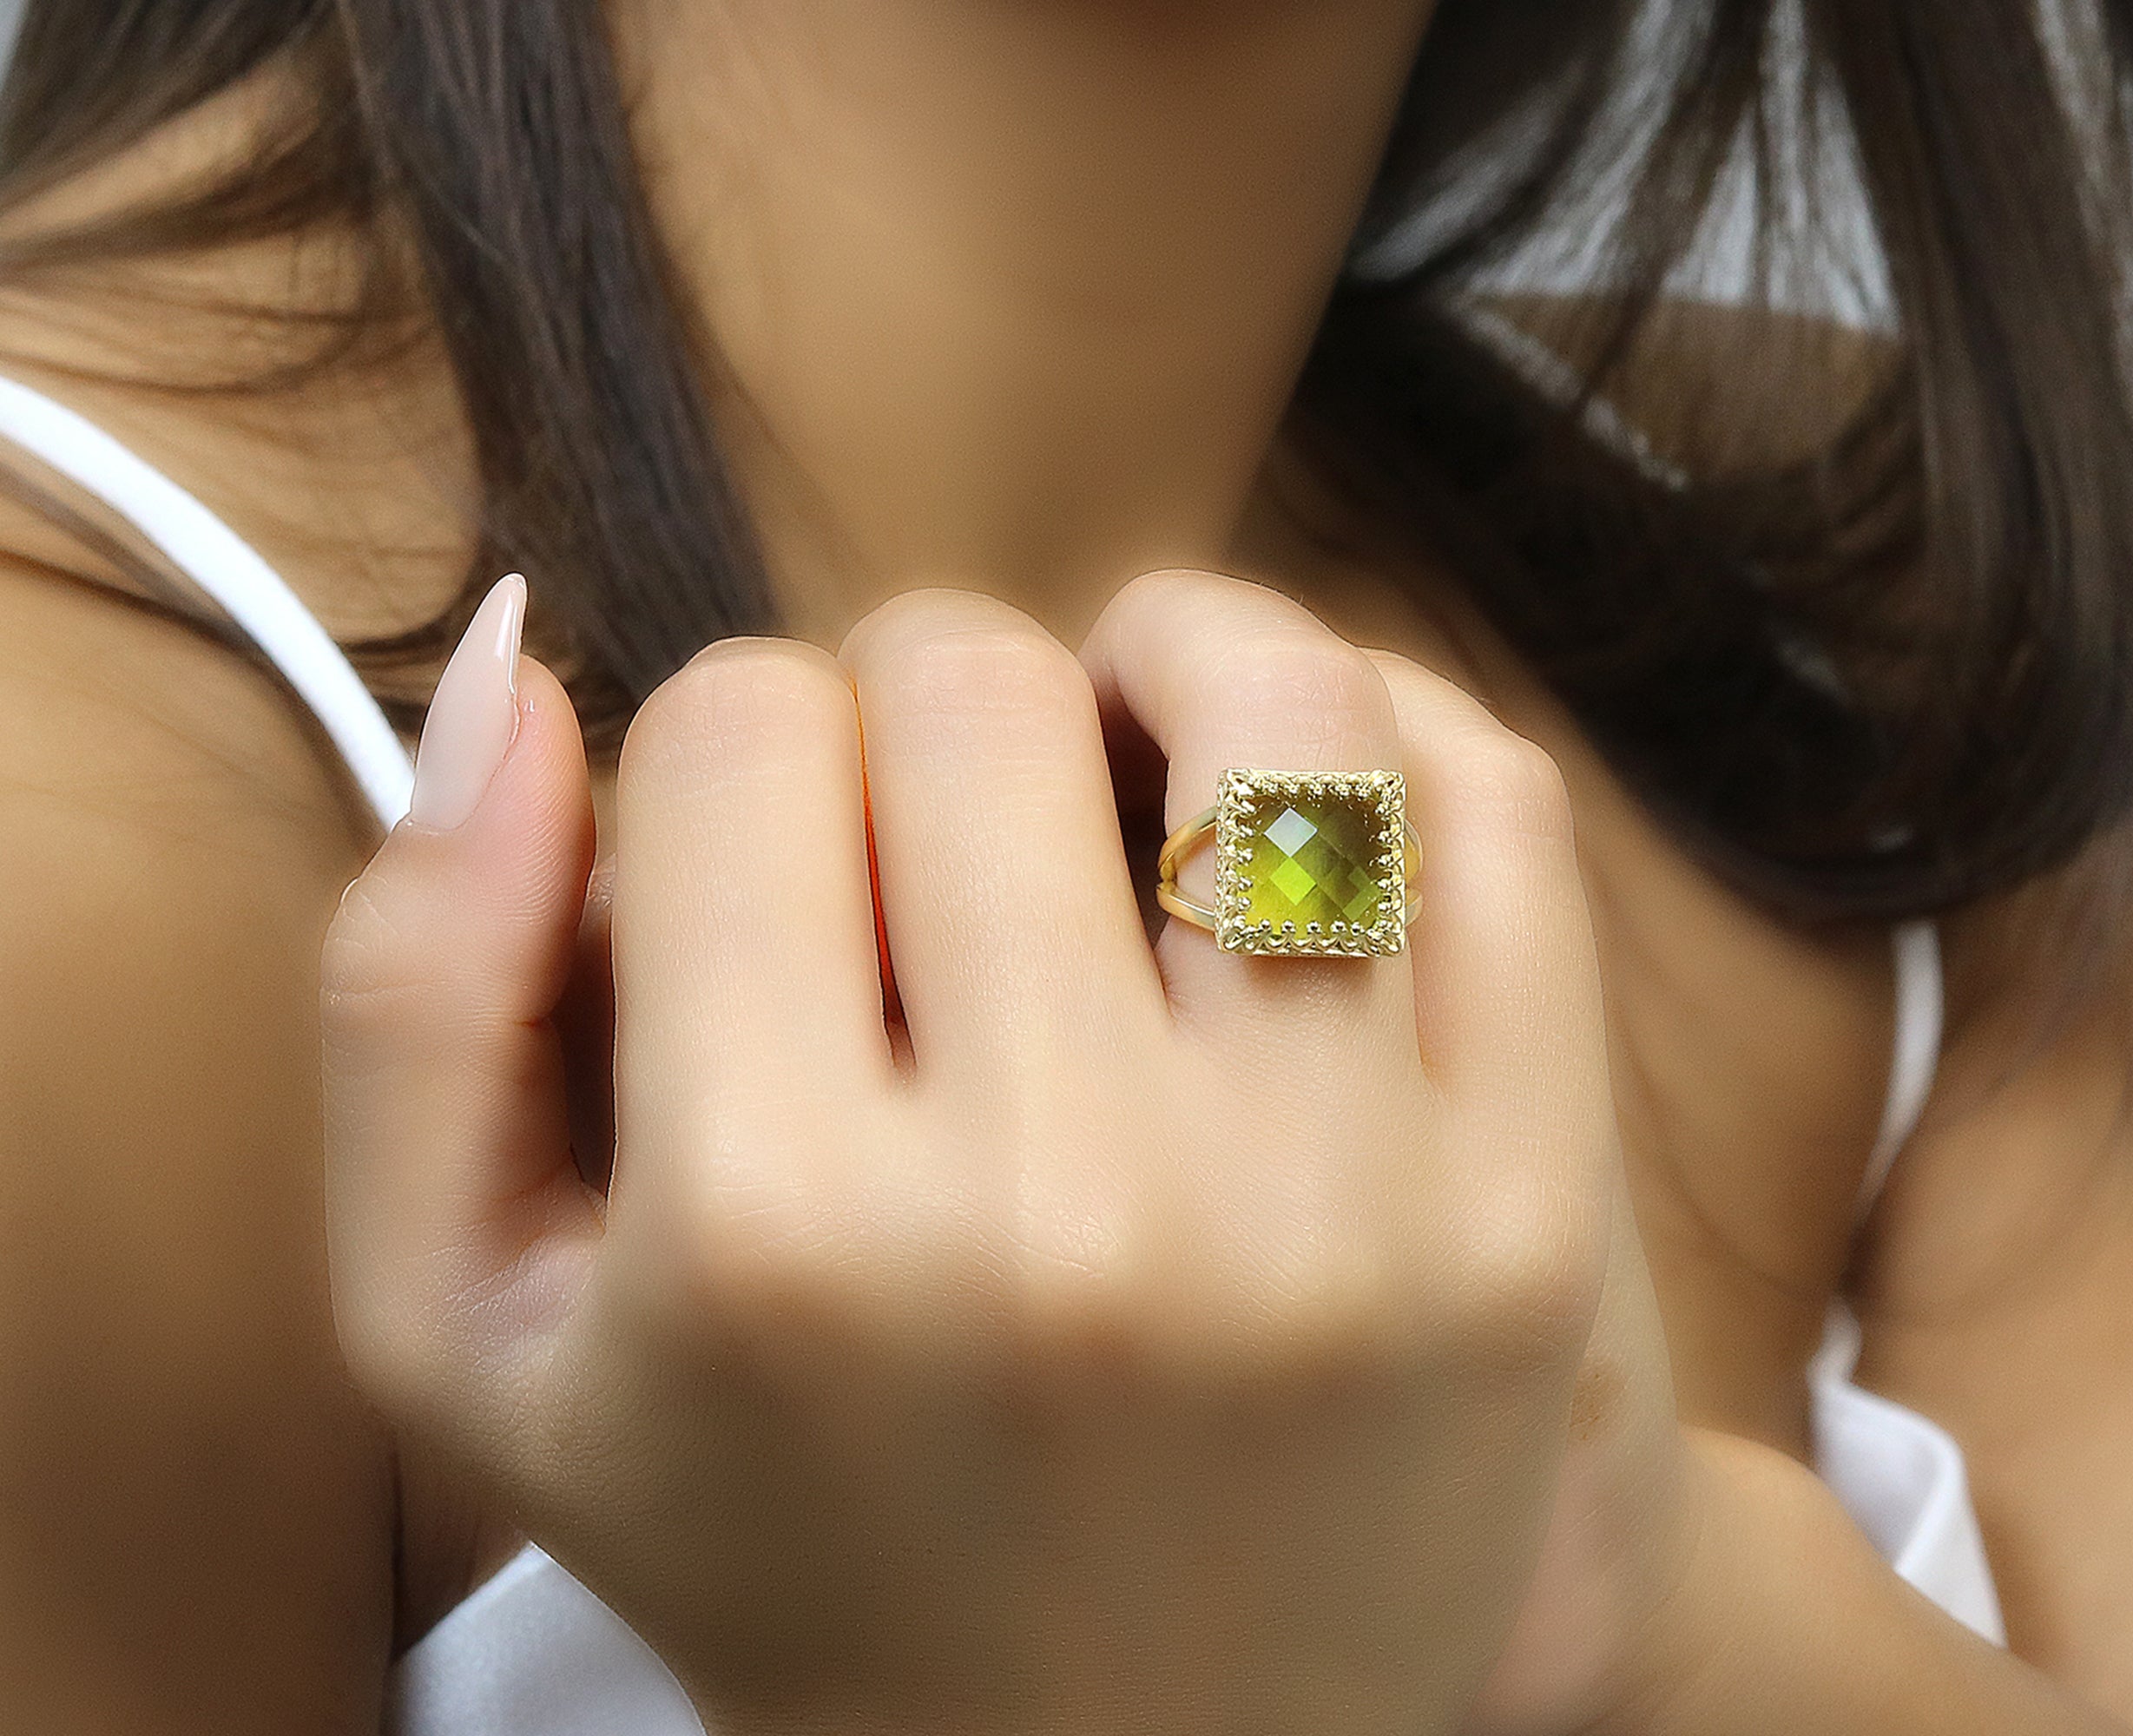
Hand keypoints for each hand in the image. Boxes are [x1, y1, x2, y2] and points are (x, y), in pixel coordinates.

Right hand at [322, 570, 1692, 1735]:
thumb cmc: (781, 1537)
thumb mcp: (472, 1332)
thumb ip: (421, 990)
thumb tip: (526, 659)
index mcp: (773, 1226)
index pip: (739, 734)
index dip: (738, 768)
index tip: (781, 884)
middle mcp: (1066, 1205)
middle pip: (977, 686)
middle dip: (926, 719)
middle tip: (948, 859)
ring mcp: (1338, 1204)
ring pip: (1272, 693)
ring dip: (1171, 662)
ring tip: (1133, 759)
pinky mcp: (1531, 1211)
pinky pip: (1496, 810)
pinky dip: (1386, 742)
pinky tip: (1300, 820)